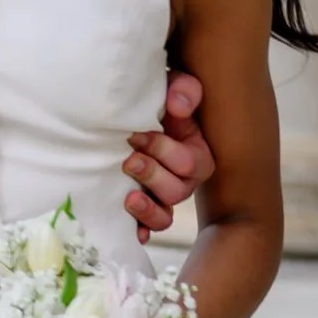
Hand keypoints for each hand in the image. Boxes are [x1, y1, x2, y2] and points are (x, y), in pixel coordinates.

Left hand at [125, 70, 214, 242]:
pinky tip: (130, 232)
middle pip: (177, 192)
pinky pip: (146, 229)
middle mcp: (181, 179)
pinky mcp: (140, 206)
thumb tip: (178, 106)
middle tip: (128, 160)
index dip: (164, 151)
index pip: (189, 163)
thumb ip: (182, 89)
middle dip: (153, 175)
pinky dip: (139, 231)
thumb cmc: (153, 99)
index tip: (136, 134)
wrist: (123, 110)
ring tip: (128, 197)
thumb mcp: (171, 85)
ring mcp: (160, 195)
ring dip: (148, 209)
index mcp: (194, 152)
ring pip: (165, 217)